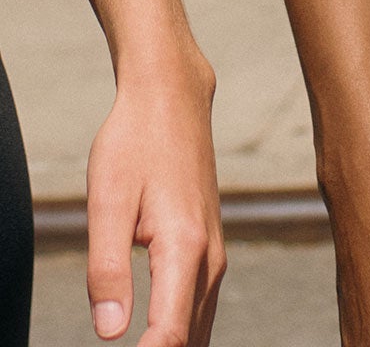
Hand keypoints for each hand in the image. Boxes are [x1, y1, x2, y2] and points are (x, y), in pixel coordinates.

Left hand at [85, 50, 224, 346]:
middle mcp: (208, 256)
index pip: (168, 337)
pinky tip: (158, 338)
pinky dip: (181, 333)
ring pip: (199, 327)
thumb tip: (111, 334)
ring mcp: (213, 251)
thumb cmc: (135, 142)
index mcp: (184, 248)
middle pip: (189, 341)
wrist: (172, 96)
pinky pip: (200, 306)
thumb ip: (107, 271)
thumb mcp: (107, 201)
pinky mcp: (208, 244)